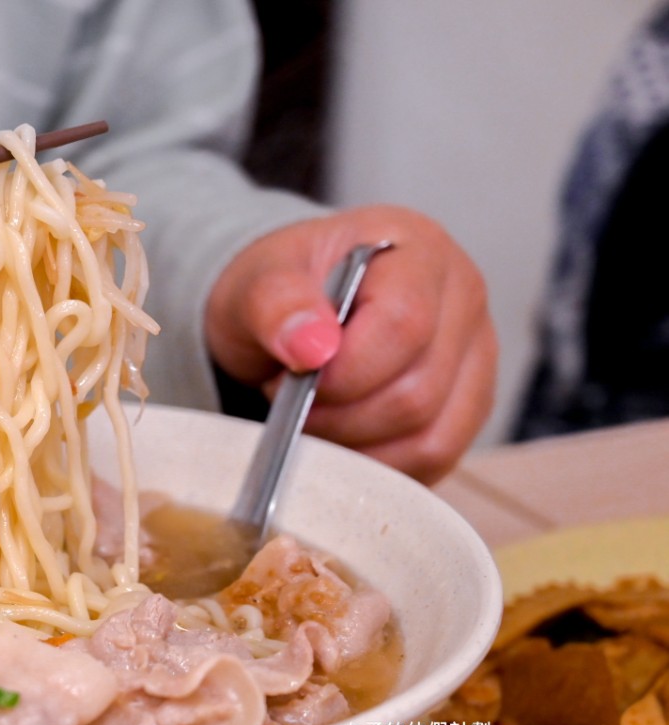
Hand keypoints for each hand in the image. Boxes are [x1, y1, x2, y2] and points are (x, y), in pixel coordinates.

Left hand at [205, 205, 496, 483]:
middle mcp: (464, 300)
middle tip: (293, 400)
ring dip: (356, 446)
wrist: (289, 317)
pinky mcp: (467, 410)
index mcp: (419, 250)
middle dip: (338, 415)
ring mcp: (475, 359)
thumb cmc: (279, 294)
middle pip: (418, 392)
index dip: (343, 370)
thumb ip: (275, 303)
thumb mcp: (255, 283)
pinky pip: (434, 462)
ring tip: (314, 416)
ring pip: (431, 438)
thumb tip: (311, 346)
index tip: (291, 376)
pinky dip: (377, 469)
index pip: (405, 324)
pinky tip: (340, 442)